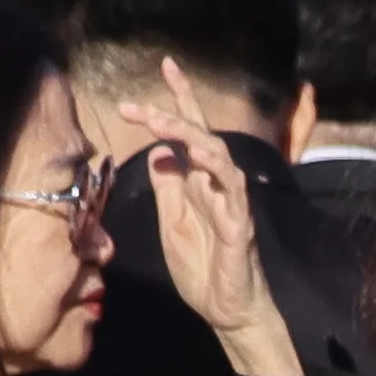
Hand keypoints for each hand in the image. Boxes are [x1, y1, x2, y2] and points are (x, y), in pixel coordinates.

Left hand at [114, 59, 299, 375]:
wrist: (227, 311)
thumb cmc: (203, 269)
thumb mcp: (172, 223)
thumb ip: (168, 187)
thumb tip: (159, 151)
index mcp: (197, 182)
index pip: (188, 131)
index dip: (179, 97)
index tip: (165, 64)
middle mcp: (216, 184)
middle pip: (199, 134)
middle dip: (170, 112)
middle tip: (136, 106)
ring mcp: (230, 201)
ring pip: (216, 153)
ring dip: (188, 134)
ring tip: (159, 122)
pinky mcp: (239, 224)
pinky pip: (233, 189)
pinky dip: (216, 169)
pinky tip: (199, 156)